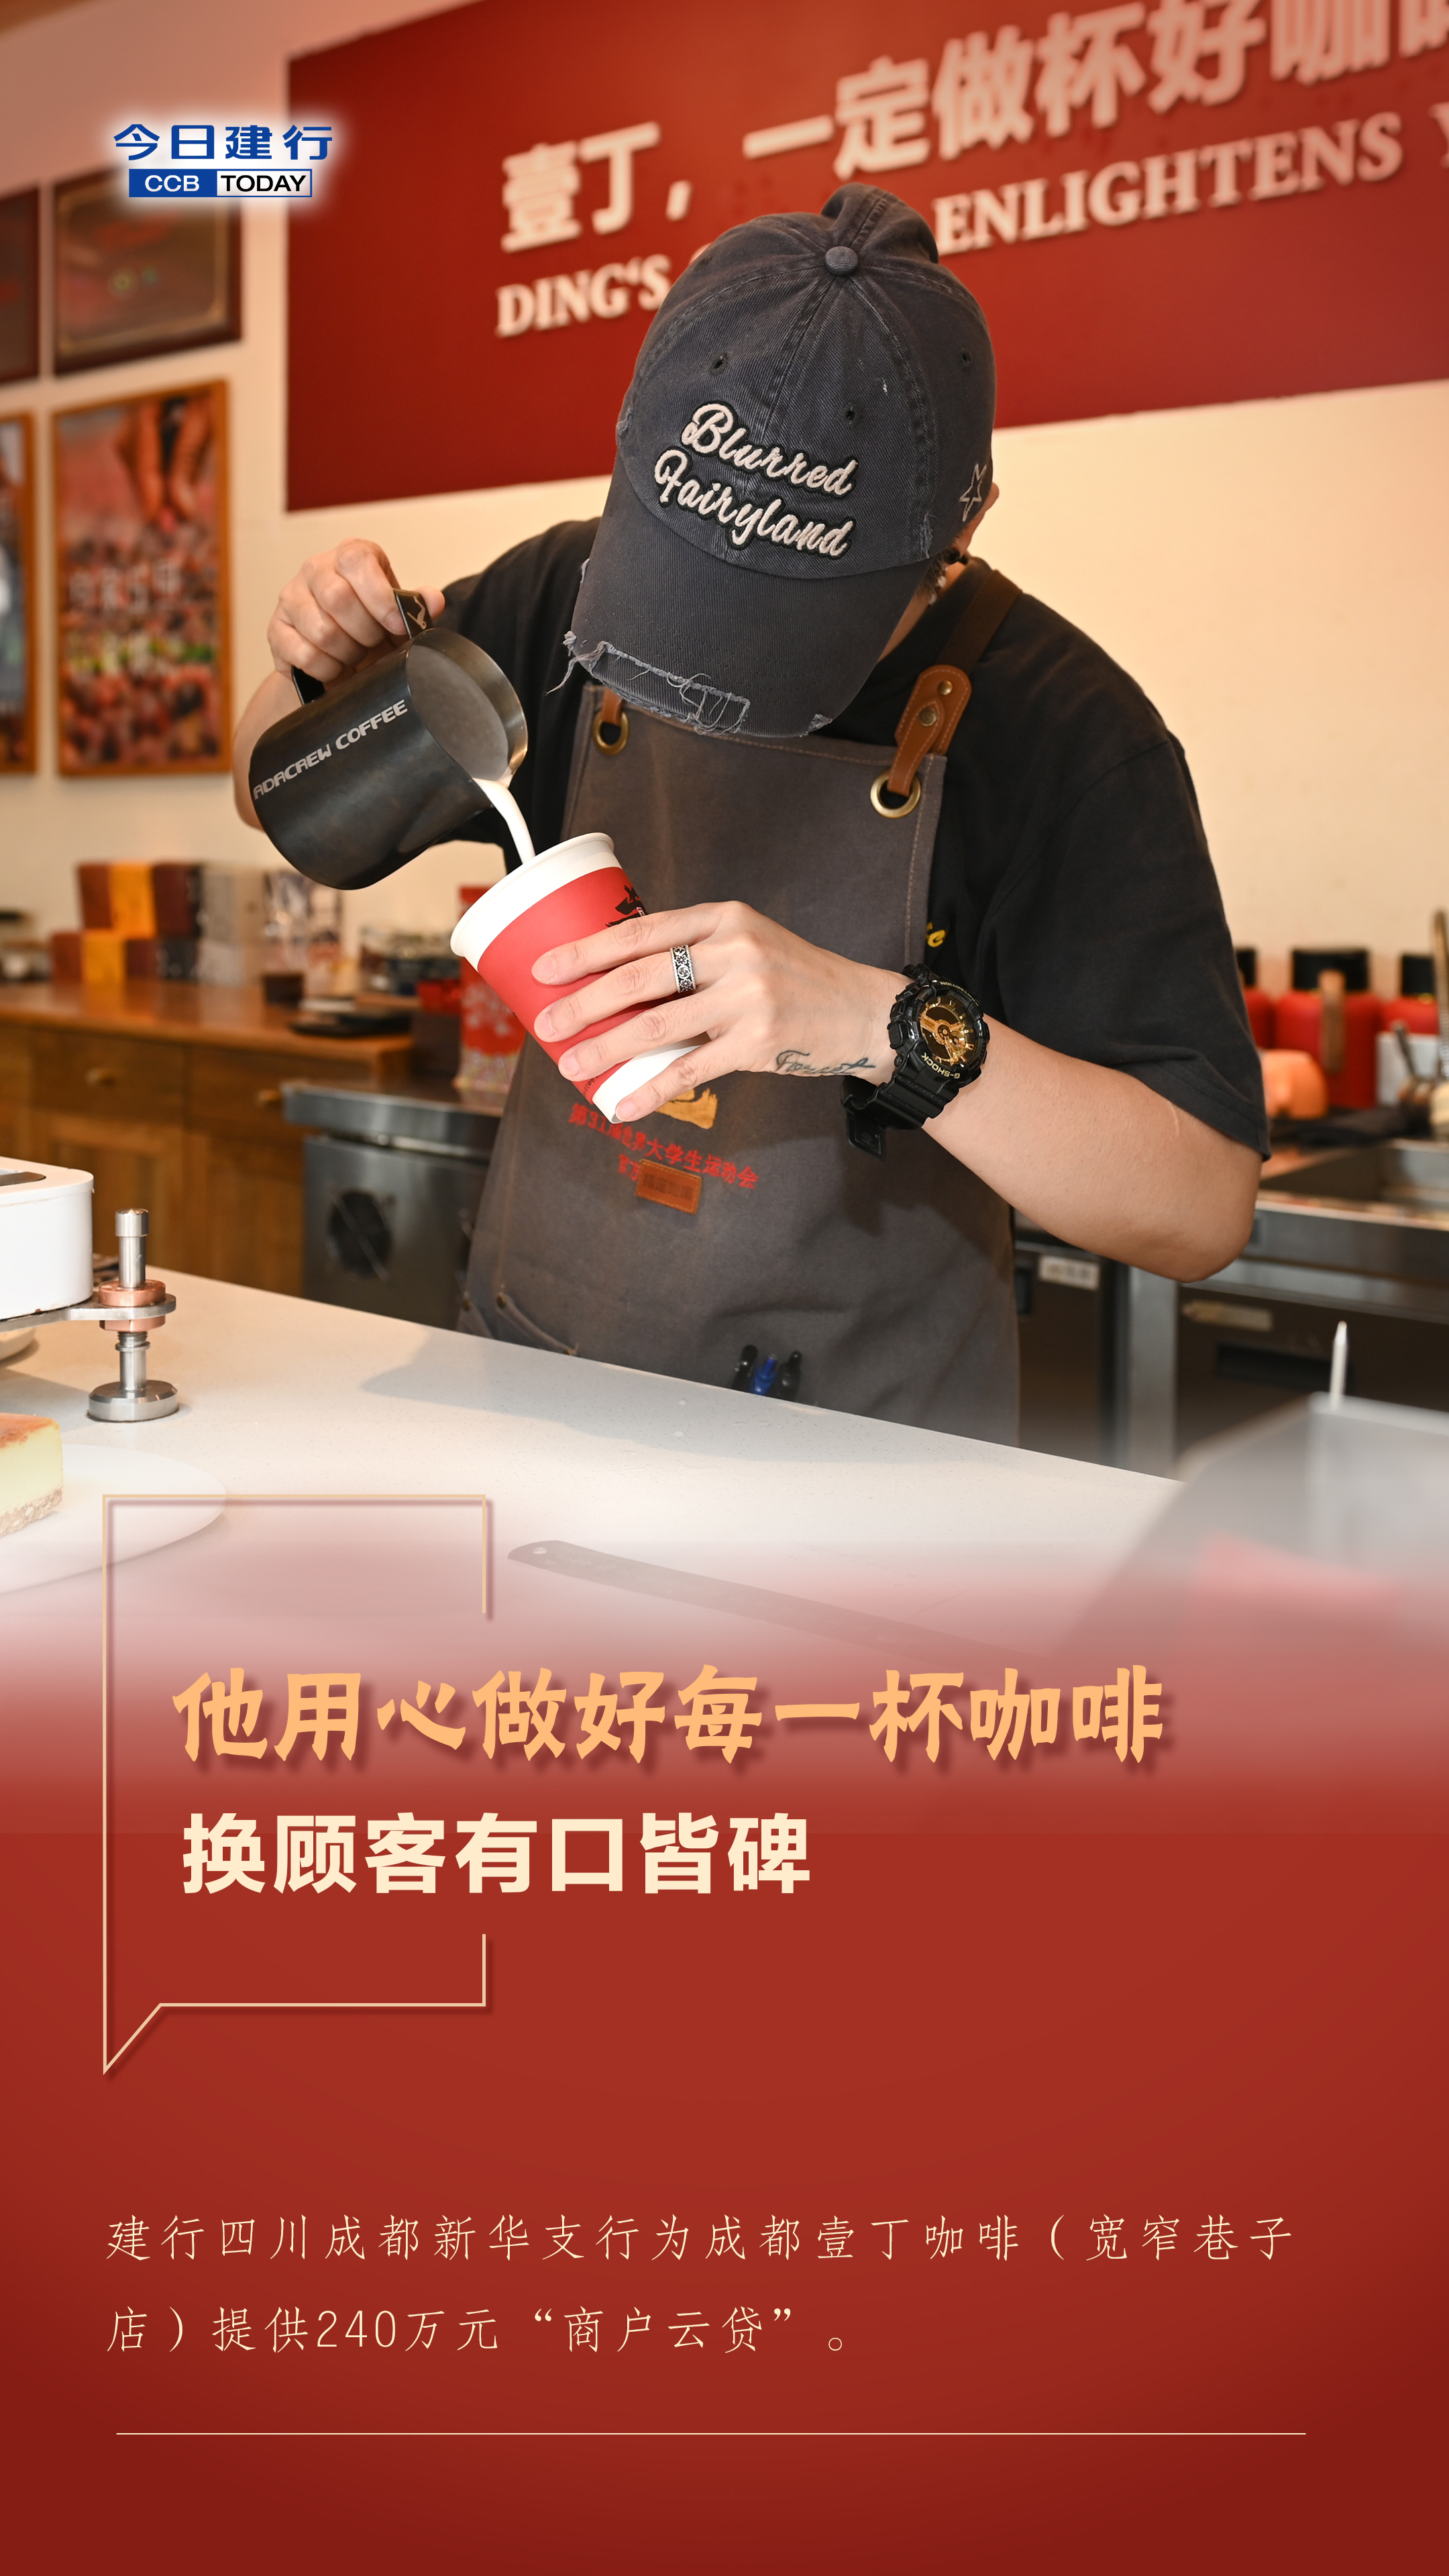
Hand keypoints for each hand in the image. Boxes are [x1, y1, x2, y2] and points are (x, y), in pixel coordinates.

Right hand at [266, 538, 444, 686]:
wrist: (338, 664)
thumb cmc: (370, 631)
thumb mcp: (397, 617)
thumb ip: (416, 608)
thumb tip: (433, 601)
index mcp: (350, 557)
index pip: (357, 561)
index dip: (380, 597)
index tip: (397, 626)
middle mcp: (316, 569)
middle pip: (338, 598)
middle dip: (365, 633)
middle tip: (373, 645)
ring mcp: (291, 598)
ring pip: (322, 630)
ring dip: (347, 653)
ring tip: (354, 656)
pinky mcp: (277, 629)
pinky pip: (304, 654)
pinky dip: (327, 669)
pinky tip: (335, 667)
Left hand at [531, 901, 903, 1119]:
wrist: (863, 1011)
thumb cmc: (794, 979)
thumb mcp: (748, 944)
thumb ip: (694, 954)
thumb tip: (619, 979)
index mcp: (723, 919)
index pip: (641, 931)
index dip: (587, 951)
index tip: (546, 969)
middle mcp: (735, 951)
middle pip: (640, 976)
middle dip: (585, 1003)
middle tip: (546, 1024)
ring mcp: (749, 997)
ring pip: (657, 1024)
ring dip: (606, 1048)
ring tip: (570, 1066)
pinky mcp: (759, 1042)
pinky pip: (690, 1069)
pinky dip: (650, 1089)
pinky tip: (622, 1104)